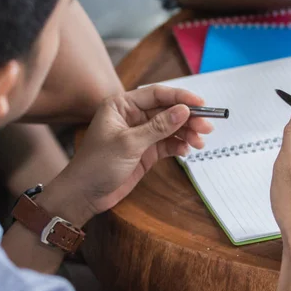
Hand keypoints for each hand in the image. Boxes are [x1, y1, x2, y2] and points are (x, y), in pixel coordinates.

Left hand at [53, 85, 213, 223]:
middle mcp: (132, 116)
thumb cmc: (96, 165)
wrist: (84, 196)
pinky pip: (168, 143)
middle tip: (206, 126)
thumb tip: (184, 111)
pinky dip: (179, 145)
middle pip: (167, 111)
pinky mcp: (146, 151)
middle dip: (188, 118)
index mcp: (122, 105)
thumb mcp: (129, 143)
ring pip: (171, 127)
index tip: (201, 104)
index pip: (157, 94)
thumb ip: (159, 126)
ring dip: (187, 133)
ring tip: (200, 141)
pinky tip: (186, 150)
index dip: (180, 97)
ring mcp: (141, 134)